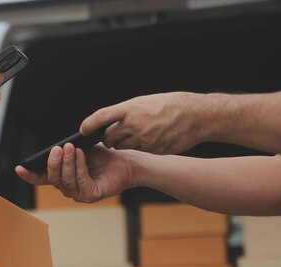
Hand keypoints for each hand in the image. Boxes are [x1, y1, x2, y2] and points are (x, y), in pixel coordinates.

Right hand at [15, 143, 135, 202]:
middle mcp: (68, 188)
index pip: (41, 179)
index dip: (30, 175)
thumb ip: (64, 152)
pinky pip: (81, 181)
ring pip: (66, 180)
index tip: (20, 168)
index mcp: (62, 177)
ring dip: (67, 163)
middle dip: (53, 162)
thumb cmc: (102, 156)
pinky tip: (80, 155)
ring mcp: (79, 194)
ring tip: (69, 148)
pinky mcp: (91, 195)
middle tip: (56, 149)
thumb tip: (52, 149)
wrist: (124, 162)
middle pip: (53, 178)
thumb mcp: (78, 150)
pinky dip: (79, 167)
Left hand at [79, 92, 205, 154]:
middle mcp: (135, 124)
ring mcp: (144, 139)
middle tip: (109, 136)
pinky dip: (140, 146)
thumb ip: (127, 112)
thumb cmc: (171, 105)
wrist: (198, 116)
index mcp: (131, 108)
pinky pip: (139, 150)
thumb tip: (112, 122)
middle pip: (110, 136)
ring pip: (123, 146)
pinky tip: (151, 137)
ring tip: (137, 133)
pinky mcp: (153, 150)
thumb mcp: (145, 102)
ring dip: (123, 142)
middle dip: (108, 137)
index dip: (89, 124)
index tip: (82, 130)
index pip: (102, 116)